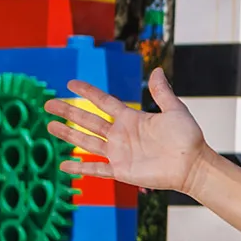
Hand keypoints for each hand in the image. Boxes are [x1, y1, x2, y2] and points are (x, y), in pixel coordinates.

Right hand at [46, 66, 210, 194]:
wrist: (192, 166)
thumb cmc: (187, 138)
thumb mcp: (175, 110)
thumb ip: (162, 92)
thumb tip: (157, 70)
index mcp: (131, 118)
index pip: (104, 102)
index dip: (88, 92)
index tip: (71, 83)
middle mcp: (121, 135)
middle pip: (88, 120)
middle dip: (68, 112)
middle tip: (48, 104)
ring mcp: (119, 153)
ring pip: (86, 142)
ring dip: (68, 134)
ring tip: (49, 126)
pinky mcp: (120, 170)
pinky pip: (96, 169)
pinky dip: (80, 168)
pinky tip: (63, 165)